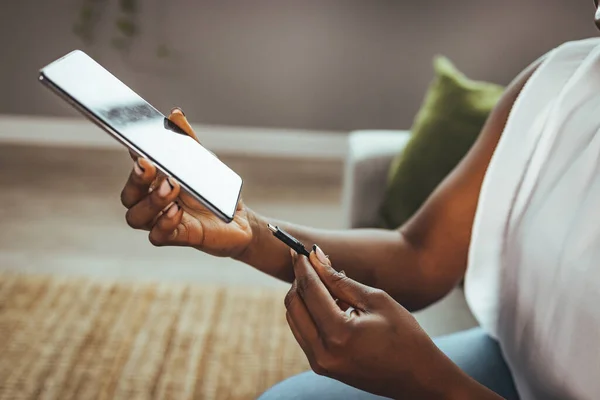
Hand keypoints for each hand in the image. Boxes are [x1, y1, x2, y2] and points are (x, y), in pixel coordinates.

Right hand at [120, 108, 256, 257]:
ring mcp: (160, 221)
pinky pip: (157, 236)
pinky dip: (164, 223)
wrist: (237, 219)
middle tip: (149, 166)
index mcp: (154, 182)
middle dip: (135, 180)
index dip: (131, 158)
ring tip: (172, 187)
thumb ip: (188, 141)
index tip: (138, 147)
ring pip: (136, 217)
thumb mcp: (203, 161)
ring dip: (151, 201)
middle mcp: (151, 202)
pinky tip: (178, 211)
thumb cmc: (213, 189)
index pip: (134, 169)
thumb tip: (175, 114)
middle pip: (128, 196)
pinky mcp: (176, 237)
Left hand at [285, 246, 472, 398]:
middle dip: (299, 279)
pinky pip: (304, 332)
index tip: (298, 249)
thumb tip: (316, 257)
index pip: (310, 291)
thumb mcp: (376, 300)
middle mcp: (323, 352)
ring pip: (295, 318)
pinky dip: (309, 312)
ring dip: (303, 296)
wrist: (418, 377)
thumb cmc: (405, 336)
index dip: (303, 267)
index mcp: (340, 334)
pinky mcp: (321, 366)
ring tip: (324, 282)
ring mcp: (320, 362)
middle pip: (294, 305)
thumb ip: (341, 280)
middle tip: (311, 262)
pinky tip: (328, 301)